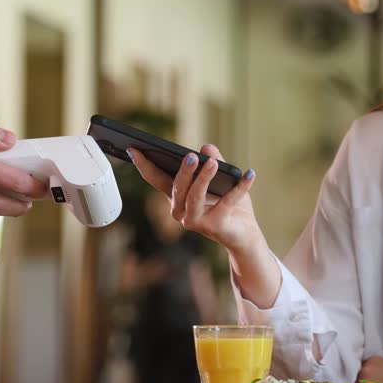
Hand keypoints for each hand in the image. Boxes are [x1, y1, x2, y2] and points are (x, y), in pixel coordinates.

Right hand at [128, 144, 261, 253]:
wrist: (244, 235)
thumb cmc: (229, 206)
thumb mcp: (222, 178)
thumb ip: (213, 161)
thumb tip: (206, 147)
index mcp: (177, 197)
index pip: (156, 179)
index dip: (144, 165)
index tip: (133, 149)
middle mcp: (181, 211)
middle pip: (177, 187)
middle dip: (183, 171)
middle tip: (190, 155)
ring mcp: (195, 221)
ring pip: (195, 197)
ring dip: (203, 178)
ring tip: (213, 162)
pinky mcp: (214, 227)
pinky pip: (226, 203)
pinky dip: (239, 187)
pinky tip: (249, 174)